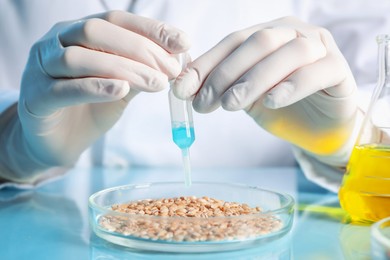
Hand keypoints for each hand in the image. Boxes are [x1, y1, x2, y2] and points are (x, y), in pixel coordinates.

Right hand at [19, 10, 189, 165]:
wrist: (57, 141)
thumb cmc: (90, 108)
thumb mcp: (122, 86)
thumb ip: (140, 70)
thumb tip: (175, 60)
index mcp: (78, 32)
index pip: (116, 20)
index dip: (150, 28)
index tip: (182, 42)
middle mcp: (56, 42)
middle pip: (96, 31)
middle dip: (139, 48)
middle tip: (170, 69)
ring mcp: (41, 68)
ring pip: (79, 58)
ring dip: (123, 68)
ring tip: (156, 83)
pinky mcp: (35, 98)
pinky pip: (63, 89)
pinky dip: (95, 87)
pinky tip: (122, 90)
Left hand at [174, 16, 357, 156]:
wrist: (318, 129)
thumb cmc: (279, 108)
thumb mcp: (244, 97)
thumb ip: (220, 88)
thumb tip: (183, 88)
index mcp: (267, 35)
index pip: (232, 42)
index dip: (205, 65)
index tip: (182, 90)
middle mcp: (292, 34)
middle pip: (257, 42)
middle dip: (225, 73)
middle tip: (205, 103)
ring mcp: (319, 47)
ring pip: (285, 53)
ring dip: (253, 79)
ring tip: (231, 105)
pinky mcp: (338, 68)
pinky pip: (315, 71)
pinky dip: (290, 85)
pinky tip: (272, 101)